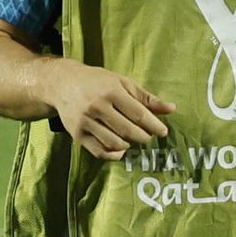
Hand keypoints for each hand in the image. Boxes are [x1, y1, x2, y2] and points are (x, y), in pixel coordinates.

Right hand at [46, 62, 174, 160]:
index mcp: (111, 91)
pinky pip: (99, 152)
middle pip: (128, 131)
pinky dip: (114, 154)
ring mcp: (85, 122)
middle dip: (143, 137)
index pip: (138, 114)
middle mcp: (97, 107)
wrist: (63, 84)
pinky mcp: (77, 134)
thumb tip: (171, 109)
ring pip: (114, 143)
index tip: (163, 131)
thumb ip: (146, 97)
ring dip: (129, 145)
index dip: (154, 125)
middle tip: (148, 135)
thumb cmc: (98, 82)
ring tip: (133, 138)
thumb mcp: (123, 83)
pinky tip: (121, 149)